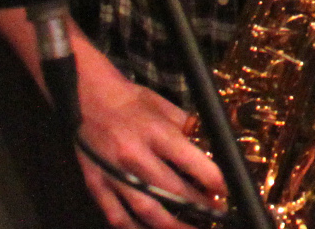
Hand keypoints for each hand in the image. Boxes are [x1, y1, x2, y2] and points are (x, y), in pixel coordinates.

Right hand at [74, 50, 223, 228]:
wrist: (88, 98)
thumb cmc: (132, 101)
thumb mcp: (165, 106)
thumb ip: (187, 128)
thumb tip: (209, 149)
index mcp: (155, 132)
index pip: (188, 159)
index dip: (210, 178)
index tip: (226, 190)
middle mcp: (134, 155)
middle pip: (170, 189)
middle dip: (196, 205)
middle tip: (215, 213)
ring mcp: (113, 173)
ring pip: (144, 209)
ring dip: (170, 225)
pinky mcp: (96, 184)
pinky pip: (115, 214)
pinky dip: (133, 228)